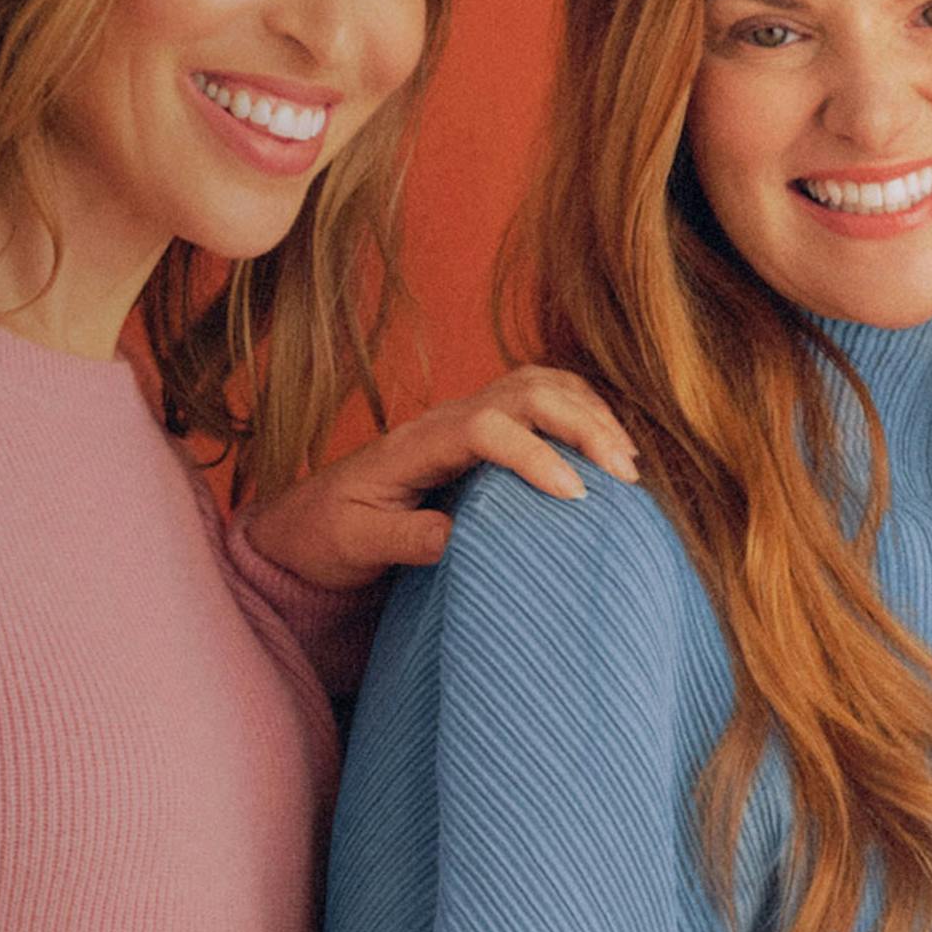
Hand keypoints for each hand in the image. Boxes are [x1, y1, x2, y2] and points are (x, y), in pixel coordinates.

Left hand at [243, 366, 641, 592]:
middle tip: (624, 475)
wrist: (305, 525)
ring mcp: (465, 421)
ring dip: (589, 414)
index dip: (534, 454)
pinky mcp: (481, 435)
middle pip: (525, 393)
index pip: (487, 428)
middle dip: (582, 424)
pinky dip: (582, 413)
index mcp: (415, 444)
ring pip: (538, 386)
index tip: (573, 496)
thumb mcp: (353, 545)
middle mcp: (445, 420)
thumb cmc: (326, 537)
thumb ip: (402, 538)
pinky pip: (539, 402)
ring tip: (626, 463)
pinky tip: (607, 448)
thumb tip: (457, 538)